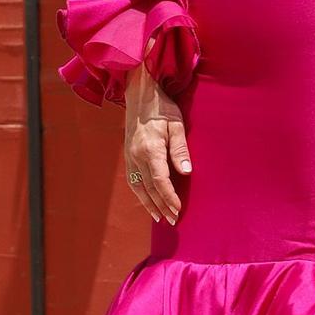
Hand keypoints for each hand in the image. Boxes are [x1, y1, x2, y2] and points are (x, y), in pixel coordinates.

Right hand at [123, 64, 190, 224]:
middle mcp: (137, 156)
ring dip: (149, 204)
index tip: (178, 209)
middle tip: (173, 220)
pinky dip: (140, 193)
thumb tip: (186, 172)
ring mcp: (130, 156)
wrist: (139, 94)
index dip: (169, 197)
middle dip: (161, 206)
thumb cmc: (161, 107)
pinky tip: (147, 201)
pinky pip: (133, 180)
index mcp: (150, 148)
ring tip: (159, 217)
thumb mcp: (176, 124)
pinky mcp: (128, 155)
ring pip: (139, 187)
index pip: (160, 180)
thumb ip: (180, 149)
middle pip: (149, 188)